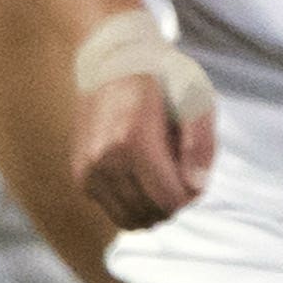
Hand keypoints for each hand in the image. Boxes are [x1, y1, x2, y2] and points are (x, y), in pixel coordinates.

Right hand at [71, 69, 208, 227]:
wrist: (113, 63)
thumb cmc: (162, 80)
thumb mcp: (195, 99)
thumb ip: (201, 145)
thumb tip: (196, 187)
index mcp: (134, 141)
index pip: (169, 200)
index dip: (191, 195)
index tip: (193, 171)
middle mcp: (104, 159)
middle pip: (150, 214)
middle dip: (173, 201)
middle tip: (179, 171)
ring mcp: (87, 169)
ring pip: (129, 219)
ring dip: (152, 205)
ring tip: (161, 173)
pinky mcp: (80, 175)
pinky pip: (113, 209)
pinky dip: (132, 202)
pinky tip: (141, 175)